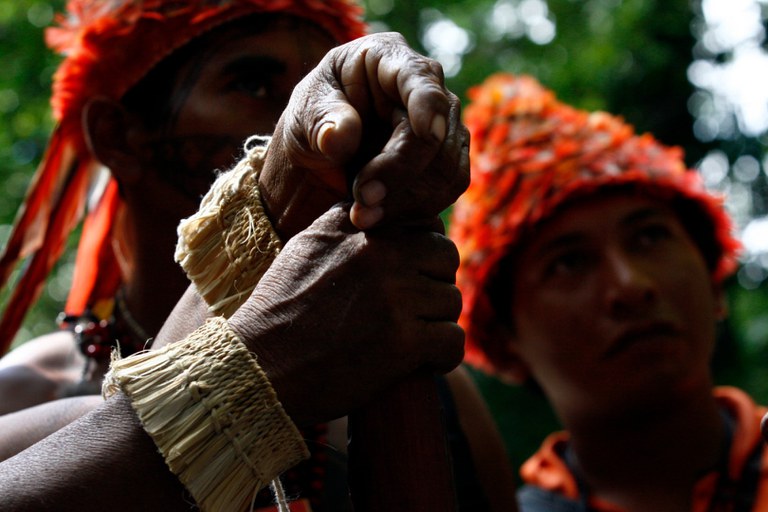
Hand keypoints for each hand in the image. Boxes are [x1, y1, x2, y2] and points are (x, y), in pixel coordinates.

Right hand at [227, 204, 463, 425]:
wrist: (259, 367)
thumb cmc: (279, 312)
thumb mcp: (305, 248)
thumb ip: (345, 225)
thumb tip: (374, 214)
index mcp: (358, 227)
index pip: (424, 223)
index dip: (423, 250)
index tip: (414, 273)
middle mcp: (379, 253)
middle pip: (445, 257)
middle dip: (436, 282)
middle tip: (419, 308)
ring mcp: (394, 296)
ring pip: (451, 300)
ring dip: (438, 322)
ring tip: (415, 338)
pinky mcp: (404, 341)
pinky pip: (453, 341)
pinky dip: (445, 355)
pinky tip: (427, 362)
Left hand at [259, 32, 468, 237]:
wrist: (321, 156)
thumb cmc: (313, 120)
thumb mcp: (305, 113)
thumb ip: (322, 121)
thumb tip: (340, 138)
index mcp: (389, 58)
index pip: (420, 78)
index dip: (427, 105)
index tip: (426, 132)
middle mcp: (427, 89)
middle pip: (436, 135)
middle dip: (399, 173)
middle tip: (362, 201)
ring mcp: (443, 127)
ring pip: (447, 169)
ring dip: (406, 200)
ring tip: (363, 216)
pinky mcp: (446, 163)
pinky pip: (445, 190)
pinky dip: (414, 210)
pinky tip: (380, 218)